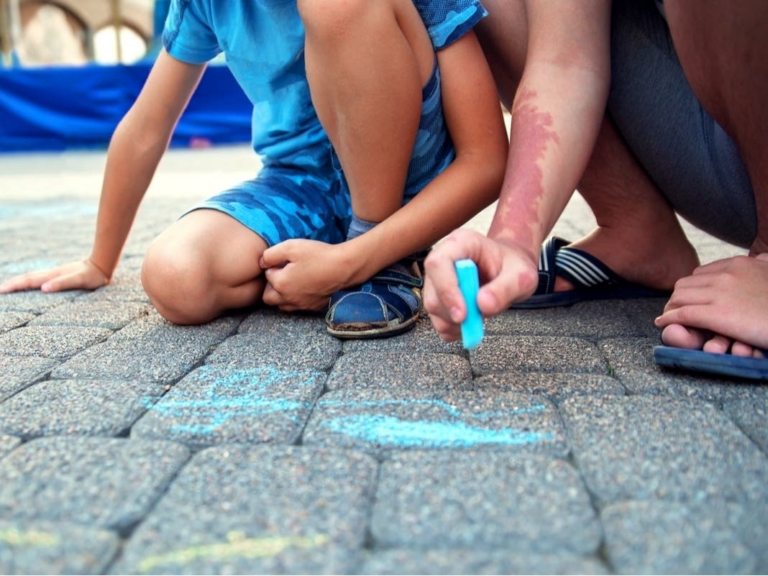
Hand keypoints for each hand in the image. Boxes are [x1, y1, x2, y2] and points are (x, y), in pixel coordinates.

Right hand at [0, 258, 109, 293]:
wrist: (101, 264)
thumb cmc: (92, 276)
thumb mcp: (78, 281)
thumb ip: (62, 284)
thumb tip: (43, 288)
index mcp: (52, 276)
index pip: (29, 281)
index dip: (15, 285)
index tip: (2, 290)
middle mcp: (51, 274)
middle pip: (27, 278)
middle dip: (13, 283)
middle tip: (0, 290)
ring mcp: (55, 274)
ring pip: (33, 277)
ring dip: (20, 282)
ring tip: (9, 287)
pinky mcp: (59, 275)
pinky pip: (40, 278)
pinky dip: (31, 281)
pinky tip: (31, 285)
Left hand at [259, 239, 352, 311]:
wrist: (343, 268)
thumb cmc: (318, 255)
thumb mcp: (291, 247)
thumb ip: (271, 254)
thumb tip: (262, 262)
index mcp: (280, 283)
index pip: (267, 275)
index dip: (273, 265)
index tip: (283, 259)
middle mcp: (288, 298)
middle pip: (268, 297)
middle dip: (271, 286)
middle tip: (282, 273)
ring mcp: (301, 304)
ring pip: (282, 305)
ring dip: (281, 295)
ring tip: (291, 281)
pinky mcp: (313, 306)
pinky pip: (298, 307)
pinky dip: (296, 300)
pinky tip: (304, 287)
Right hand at [423, 229, 538, 340]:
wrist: (509, 270)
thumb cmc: (513, 266)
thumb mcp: (521, 276)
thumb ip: (505, 288)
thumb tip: (483, 305)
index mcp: (461, 244)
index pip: (438, 263)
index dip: (446, 290)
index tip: (463, 314)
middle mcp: (443, 260)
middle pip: (433, 291)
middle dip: (454, 312)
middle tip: (479, 319)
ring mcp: (438, 281)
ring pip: (433, 308)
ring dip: (456, 322)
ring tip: (480, 318)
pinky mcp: (439, 299)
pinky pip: (439, 321)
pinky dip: (455, 329)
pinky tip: (472, 323)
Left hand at [654, 254, 767, 353]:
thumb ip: (765, 263)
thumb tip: (762, 257)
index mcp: (741, 264)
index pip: (702, 273)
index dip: (693, 287)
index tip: (690, 298)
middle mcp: (727, 274)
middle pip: (686, 283)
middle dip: (678, 297)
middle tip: (675, 309)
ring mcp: (721, 293)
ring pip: (680, 297)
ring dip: (671, 308)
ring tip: (669, 317)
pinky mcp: (717, 314)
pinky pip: (682, 313)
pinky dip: (668, 318)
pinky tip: (662, 323)